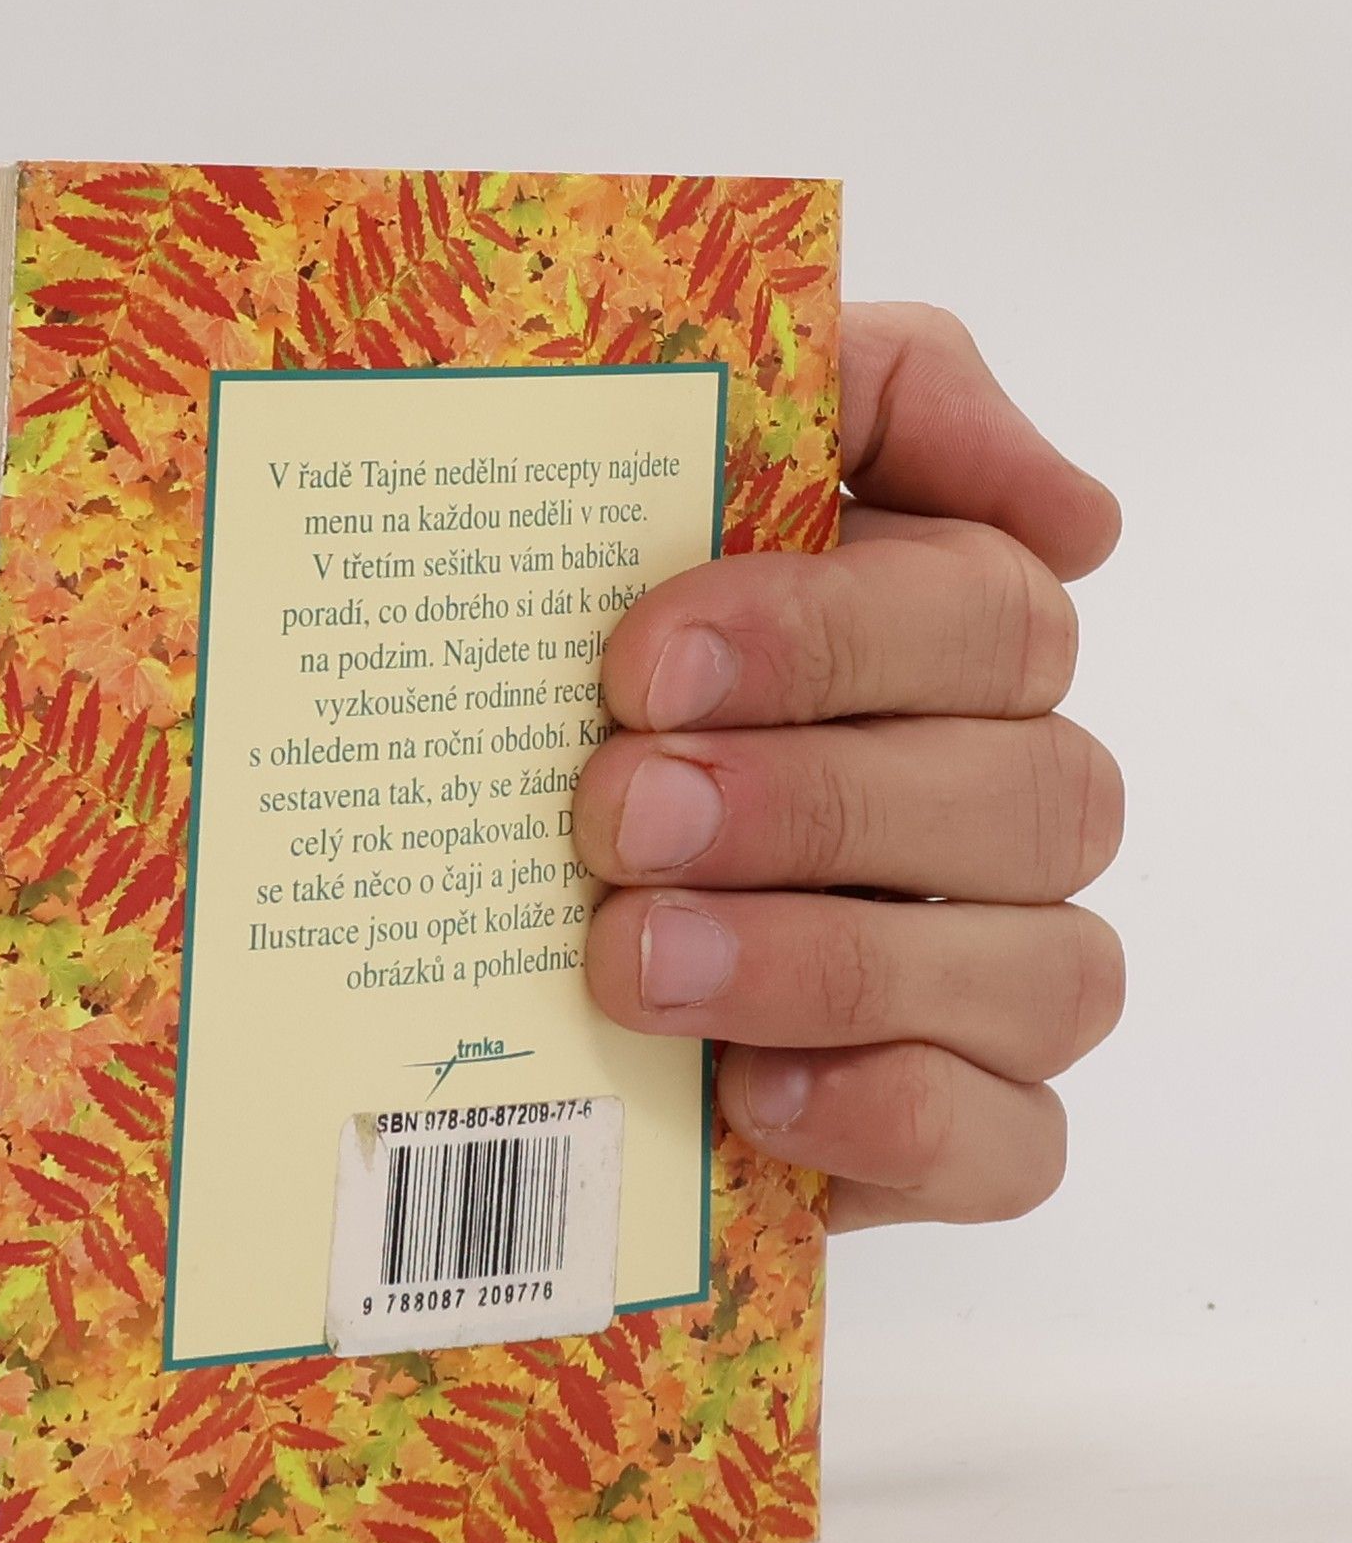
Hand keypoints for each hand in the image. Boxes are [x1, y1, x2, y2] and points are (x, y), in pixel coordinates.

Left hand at [577, 304, 1124, 1231]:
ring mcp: (995, 975)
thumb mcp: (677, 472)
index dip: (829, 637)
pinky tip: (748, 1092)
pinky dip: (896, 1120)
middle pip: (1031, 795)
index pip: (987, 616)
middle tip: (619, 817)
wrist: (463, 912)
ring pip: (1044, 972)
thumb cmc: (582, 689)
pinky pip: (1015, 1146)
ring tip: (636, 961)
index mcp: (946, 651)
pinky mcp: (958, 1128)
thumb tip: (1080, 512)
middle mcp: (1000, 807)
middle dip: (813, 804)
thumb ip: (872, 396)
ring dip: (833, 963)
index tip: (642, 666)